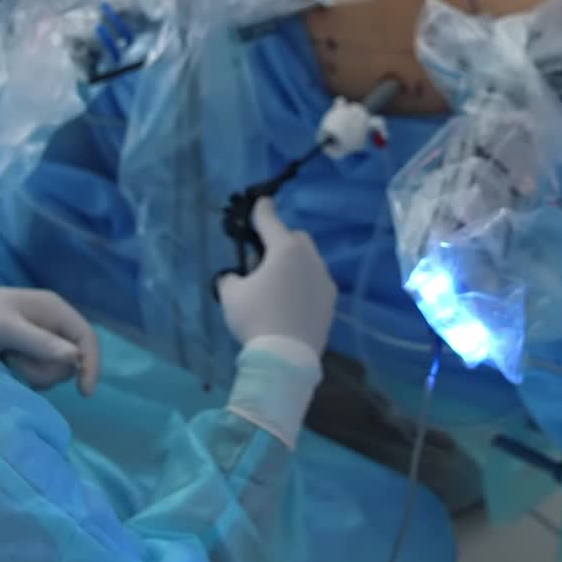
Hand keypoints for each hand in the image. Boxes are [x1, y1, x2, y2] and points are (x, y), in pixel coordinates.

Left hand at [0, 278, 101, 395]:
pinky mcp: (28, 351)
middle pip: (72, 360)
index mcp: (54, 308)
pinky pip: (41, 372)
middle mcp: (52, 322)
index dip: (91, 365)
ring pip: (56, 370)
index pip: (87, 338)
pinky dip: (27, 374)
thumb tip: (76, 358)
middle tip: (16, 359)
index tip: (84, 393)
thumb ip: (40, 342)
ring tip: (7, 358)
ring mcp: (40, 338)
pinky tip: (7, 363)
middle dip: (47, 368)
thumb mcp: (6, 328)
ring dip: (34, 372)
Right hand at [216, 199, 335, 356]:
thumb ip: (231, 277)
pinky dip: (303, 283)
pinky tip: (290, 300)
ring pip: (309, 260)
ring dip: (294, 263)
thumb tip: (235, 277)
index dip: (261, 210)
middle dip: (281, 239)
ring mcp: (324, 281)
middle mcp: (310, 260)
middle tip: (262, 257)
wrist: (286, 359)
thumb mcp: (230, 294)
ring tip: (277, 283)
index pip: (270, 220)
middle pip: (296, 238)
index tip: (259, 202)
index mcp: (285, 251)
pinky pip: (316, 282)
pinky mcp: (331, 302)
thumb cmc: (256, 319)